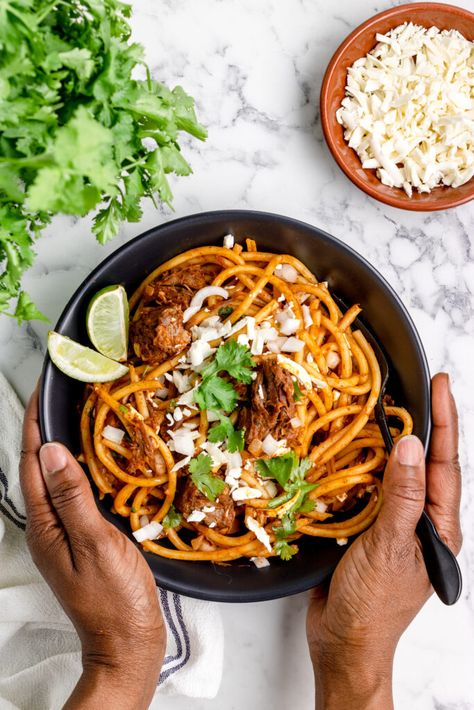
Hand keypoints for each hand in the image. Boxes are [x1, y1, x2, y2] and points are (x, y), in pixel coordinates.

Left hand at [20, 388, 165, 709]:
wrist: (129, 641)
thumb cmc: (114, 597)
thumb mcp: (94, 543)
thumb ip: (72, 496)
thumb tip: (52, 451)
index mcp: (45, 525)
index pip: (32, 463)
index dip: (35, 425)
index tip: (42, 391)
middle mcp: (49, 526)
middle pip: (40, 468)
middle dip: (46, 429)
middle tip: (63, 395)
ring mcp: (65, 533)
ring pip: (59, 478)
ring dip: (66, 446)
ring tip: (81, 416)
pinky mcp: (83, 538)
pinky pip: (77, 493)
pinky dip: (84, 469)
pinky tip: (102, 461)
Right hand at [306, 373, 461, 709]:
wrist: (344, 642)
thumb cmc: (373, 605)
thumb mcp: (391, 546)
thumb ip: (403, 496)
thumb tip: (412, 446)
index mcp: (439, 527)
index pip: (445, 464)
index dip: (445, 421)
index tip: (440, 384)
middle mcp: (421, 521)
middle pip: (426, 463)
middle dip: (425, 424)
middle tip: (418, 386)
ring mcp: (394, 524)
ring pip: (396, 473)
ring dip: (391, 442)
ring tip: (387, 408)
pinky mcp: (367, 527)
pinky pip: (369, 488)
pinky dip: (362, 466)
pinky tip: (351, 452)